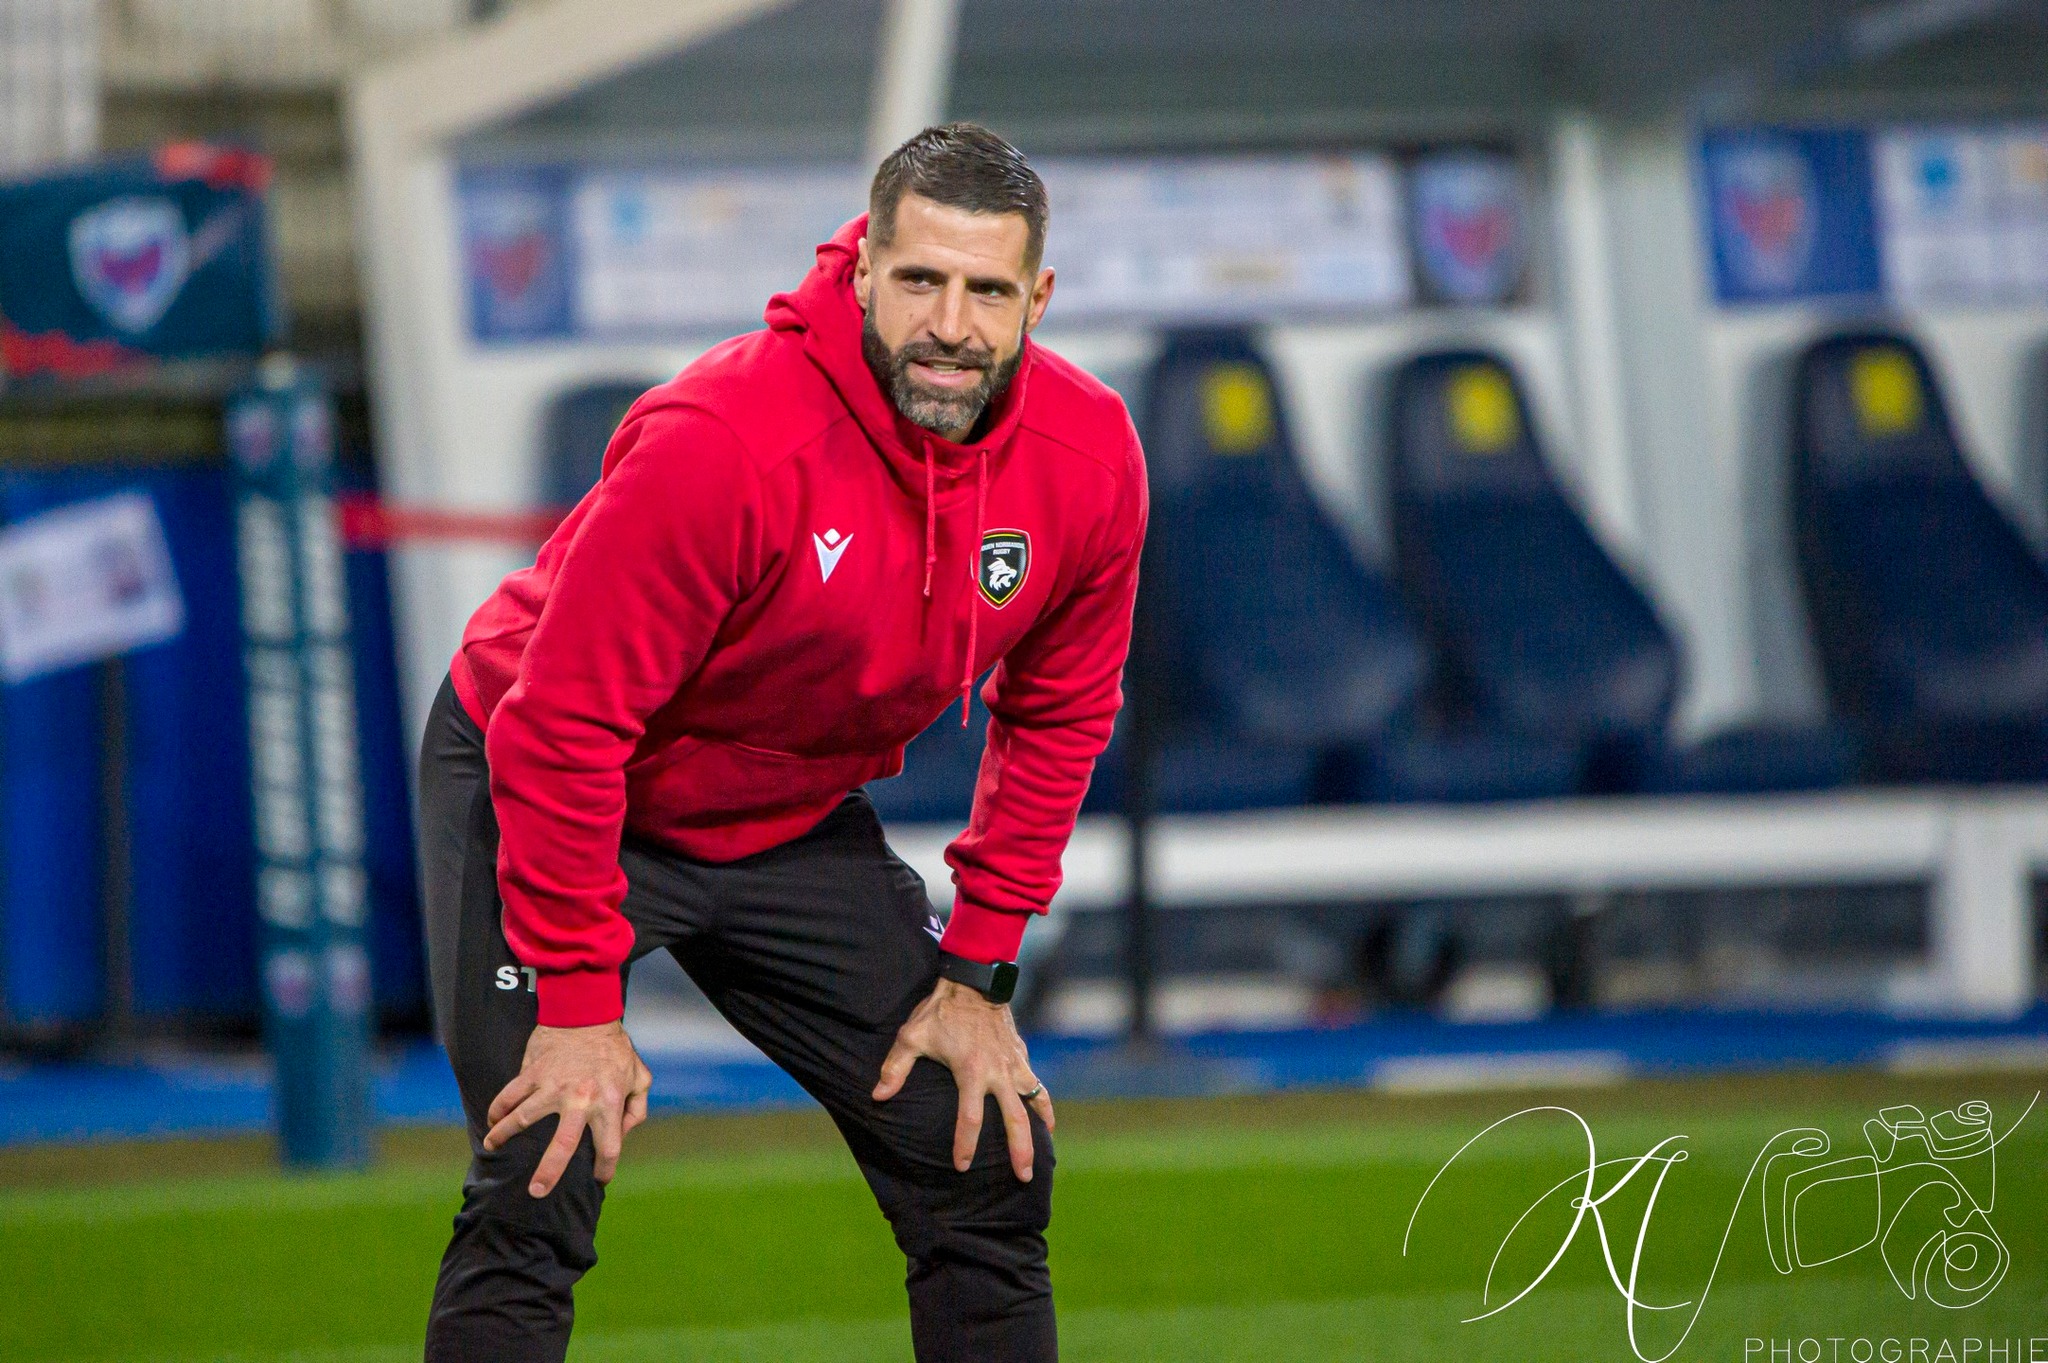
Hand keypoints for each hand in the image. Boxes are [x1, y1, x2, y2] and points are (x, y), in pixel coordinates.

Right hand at [482, 1021, 652, 1196]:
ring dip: (504, 1135)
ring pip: (523, 1118)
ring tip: (491, 1147)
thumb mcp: (640, 1077)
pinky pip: (510, 1094)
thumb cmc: (615, 1049)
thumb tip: (623, 1134)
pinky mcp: (533, 1071)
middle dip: (549, 1172)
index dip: (605, 1169)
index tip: (598, 1179)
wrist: (588, 1012)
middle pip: (562, 1145)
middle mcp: (579, 1098)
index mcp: (608, 1102)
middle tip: (536, 1192)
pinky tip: (491, 1120)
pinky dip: (497, 1108)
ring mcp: (552, 1085)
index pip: (609, 1147)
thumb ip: (636, 1109)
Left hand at [872, 977, 1052, 1180]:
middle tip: (1023, 1177)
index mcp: (971, 1071)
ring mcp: (1014, 1064)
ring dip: (1037, 1132)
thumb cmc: (940, 1010)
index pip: (970, 1118)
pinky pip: (1037, 1086)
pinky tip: (1047, 1123)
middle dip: (1020, 1150)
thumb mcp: (912, 1035)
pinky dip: (1043, 1105)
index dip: (966, 1145)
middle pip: (1015, 1119)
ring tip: (1040, 1158)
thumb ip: (895, 1068)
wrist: (974, 981)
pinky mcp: (1021, 1056)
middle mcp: (998, 1072)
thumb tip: (877, 1096)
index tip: (963, 1166)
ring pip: (1033, 1104)